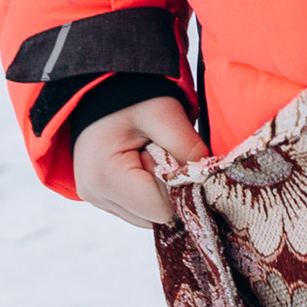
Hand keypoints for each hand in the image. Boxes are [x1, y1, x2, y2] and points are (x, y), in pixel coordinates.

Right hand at [73, 93, 203, 226]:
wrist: (102, 89)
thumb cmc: (131, 96)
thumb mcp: (163, 113)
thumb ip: (189, 148)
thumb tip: (210, 179)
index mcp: (106, 176)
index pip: (162, 210)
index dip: (181, 188)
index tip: (176, 157)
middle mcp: (96, 194)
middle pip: (156, 217)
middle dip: (170, 189)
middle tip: (161, 152)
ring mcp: (96, 199)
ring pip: (149, 216)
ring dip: (160, 191)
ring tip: (150, 155)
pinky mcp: (102, 198)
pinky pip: (138, 209)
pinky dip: (149, 191)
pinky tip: (143, 163)